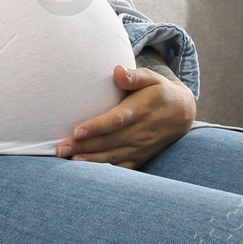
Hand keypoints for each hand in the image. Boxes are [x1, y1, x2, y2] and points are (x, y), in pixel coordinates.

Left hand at [55, 64, 195, 169]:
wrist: (182, 114)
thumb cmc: (159, 91)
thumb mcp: (151, 78)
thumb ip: (134, 76)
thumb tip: (117, 71)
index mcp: (141, 110)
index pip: (116, 120)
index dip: (96, 127)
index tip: (76, 131)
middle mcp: (141, 132)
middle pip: (109, 142)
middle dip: (84, 147)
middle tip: (60, 149)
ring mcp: (141, 147)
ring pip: (113, 157)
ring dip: (90, 160)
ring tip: (69, 160)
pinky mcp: (140, 157)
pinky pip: (122, 168)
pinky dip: (105, 171)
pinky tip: (88, 171)